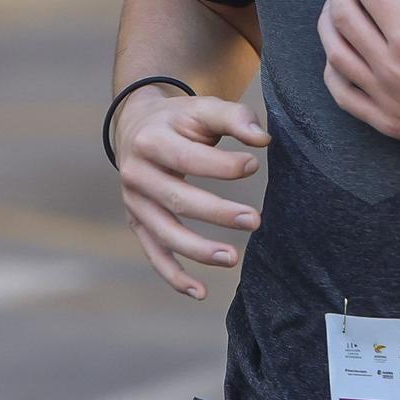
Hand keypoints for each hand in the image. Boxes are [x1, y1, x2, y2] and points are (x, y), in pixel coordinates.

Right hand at [112, 89, 268, 299]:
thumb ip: (235, 117)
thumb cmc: (178, 119)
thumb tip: (265, 140)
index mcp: (151, 141)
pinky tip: (200, 292)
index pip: (188, 159)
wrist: (135, 126)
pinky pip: (154, 254)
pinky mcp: (137, 223)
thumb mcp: (202, 108)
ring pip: (164, 234)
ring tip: (233, 258)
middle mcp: (135, 174)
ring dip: (198, 250)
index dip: (222, 165)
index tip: (254, 164)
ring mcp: (134, 203)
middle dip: (217, 213)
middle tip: (255, 220)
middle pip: (177, 200)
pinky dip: (174, 277)